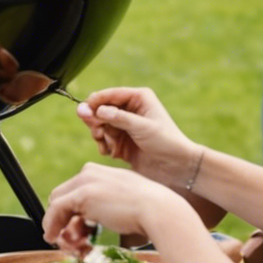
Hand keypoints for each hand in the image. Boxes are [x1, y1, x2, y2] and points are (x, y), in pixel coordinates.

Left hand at [42, 164, 193, 253]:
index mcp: (102, 173)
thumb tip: (89, 223)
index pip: (74, 191)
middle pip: (63, 197)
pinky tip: (53, 238)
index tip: (78, 232)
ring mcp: (85, 182)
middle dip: (63, 221)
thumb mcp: (125, 203)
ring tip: (70, 246)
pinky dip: (52, 225)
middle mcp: (90, 172)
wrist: (161, 211)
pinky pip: (56, 211)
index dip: (71, 213)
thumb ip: (106, 207)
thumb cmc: (151, 212)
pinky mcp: (82, 195)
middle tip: (71, 242)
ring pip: (57, 205)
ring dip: (59, 227)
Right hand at [75, 87, 199, 187]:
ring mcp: (123, 125)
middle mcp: (129, 109)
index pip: (110, 95)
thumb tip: (97, 110)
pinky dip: (103, 145)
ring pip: (99, 124)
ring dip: (98, 134)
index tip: (85, 111)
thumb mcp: (143, 127)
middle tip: (95, 130)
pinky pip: (103, 139)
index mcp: (138, 98)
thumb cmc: (166, 142)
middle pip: (100, 109)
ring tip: (102, 142)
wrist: (178, 167)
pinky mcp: (120, 141)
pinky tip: (110, 152)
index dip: (95, 102)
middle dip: (94, 119)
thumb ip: (119, 118)